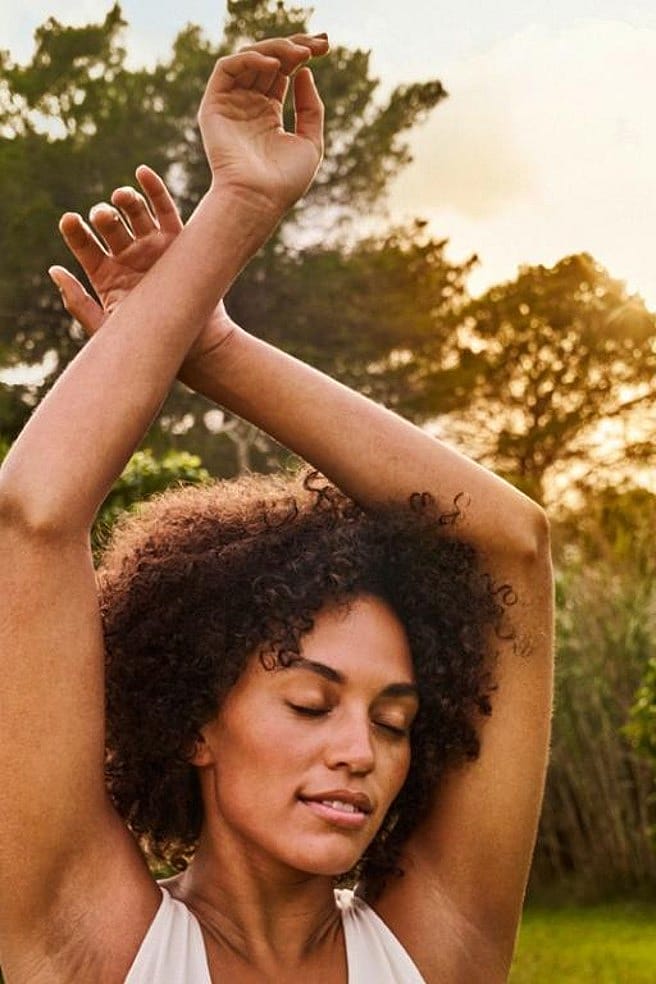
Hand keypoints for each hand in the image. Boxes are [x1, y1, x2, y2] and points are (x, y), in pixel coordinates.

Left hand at [50, 165, 237, 385]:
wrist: (194, 346)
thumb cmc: (149, 341)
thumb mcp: (107, 327)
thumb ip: (78, 303)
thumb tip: (54, 270)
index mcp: (108, 275)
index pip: (85, 246)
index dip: (76, 232)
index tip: (69, 221)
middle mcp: (129, 257)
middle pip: (111, 227)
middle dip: (105, 217)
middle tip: (103, 216)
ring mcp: (154, 247)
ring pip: (136, 215)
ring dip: (126, 200)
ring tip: (121, 196)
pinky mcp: (180, 242)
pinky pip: (166, 211)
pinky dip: (155, 190)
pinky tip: (141, 173)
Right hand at [198, 34, 328, 212]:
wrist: (257, 200)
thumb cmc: (284, 182)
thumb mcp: (310, 142)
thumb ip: (310, 108)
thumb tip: (304, 71)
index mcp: (268, 114)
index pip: (282, 71)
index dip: (302, 54)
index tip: (325, 47)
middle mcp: (248, 106)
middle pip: (268, 60)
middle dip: (293, 46)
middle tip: (316, 44)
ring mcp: (230, 104)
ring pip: (249, 58)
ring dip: (275, 49)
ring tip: (300, 53)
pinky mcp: (214, 106)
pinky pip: (227, 69)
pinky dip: (249, 58)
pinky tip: (274, 63)